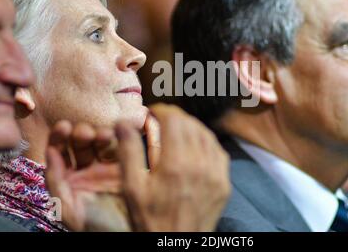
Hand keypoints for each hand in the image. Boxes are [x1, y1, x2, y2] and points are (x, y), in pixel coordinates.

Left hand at [45, 121, 129, 231]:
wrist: (127, 233)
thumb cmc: (95, 227)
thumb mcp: (68, 209)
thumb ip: (55, 181)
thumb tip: (50, 151)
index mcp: (69, 180)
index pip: (60, 153)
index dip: (59, 137)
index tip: (63, 126)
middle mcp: (87, 171)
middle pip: (80, 144)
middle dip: (80, 134)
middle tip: (85, 132)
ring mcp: (107, 167)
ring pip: (100, 143)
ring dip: (99, 134)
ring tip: (102, 135)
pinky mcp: (127, 166)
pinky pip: (121, 147)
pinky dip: (118, 138)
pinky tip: (116, 136)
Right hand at [116, 104, 230, 231]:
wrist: (177, 245)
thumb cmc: (150, 218)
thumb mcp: (132, 188)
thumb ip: (129, 152)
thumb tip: (123, 123)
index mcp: (176, 163)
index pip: (174, 119)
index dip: (162, 110)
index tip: (152, 113)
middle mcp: (200, 164)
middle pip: (191, 123)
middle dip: (175, 117)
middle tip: (161, 122)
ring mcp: (216, 174)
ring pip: (207, 134)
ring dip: (191, 127)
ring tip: (177, 133)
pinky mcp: (224, 183)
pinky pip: (219, 151)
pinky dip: (206, 143)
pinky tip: (195, 148)